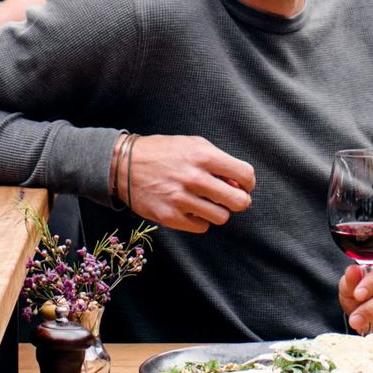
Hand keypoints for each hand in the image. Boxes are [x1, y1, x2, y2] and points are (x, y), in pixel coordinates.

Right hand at [123, 135, 255, 232]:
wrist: (124, 165)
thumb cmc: (164, 153)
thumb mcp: (193, 145)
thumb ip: (218, 162)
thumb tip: (238, 185)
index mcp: (203, 156)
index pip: (245, 175)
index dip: (248, 182)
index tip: (241, 185)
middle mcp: (194, 178)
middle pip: (239, 202)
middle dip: (239, 201)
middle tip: (229, 198)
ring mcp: (182, 199)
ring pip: (221, 217)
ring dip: (217, 211)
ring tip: (206, 202)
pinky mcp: (170, 216)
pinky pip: (201, 227)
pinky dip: (199, 220)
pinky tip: (190, 209)